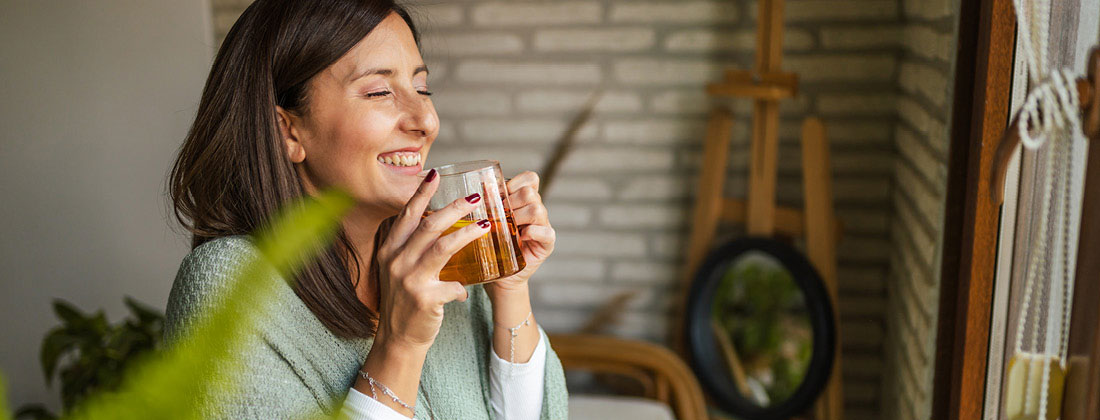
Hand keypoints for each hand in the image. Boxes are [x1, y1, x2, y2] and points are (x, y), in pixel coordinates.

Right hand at [373, 169, 490, 350]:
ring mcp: (409, 279)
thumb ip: (413, 248)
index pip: (406, 215)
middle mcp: (396, 261)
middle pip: (428, 226)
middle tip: (475, 197)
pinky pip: (453, 285)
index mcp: (390, 250)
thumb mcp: (400, 270)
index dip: (421, 193)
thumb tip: (441, 224)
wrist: (398, 339)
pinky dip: (462, 286)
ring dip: (467, 234)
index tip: (434, 174)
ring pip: (442, 247)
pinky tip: (468, 288)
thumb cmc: (404, 301)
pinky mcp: (424, 299)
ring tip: (487, 225)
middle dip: (454, 208)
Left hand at [484, 171, 555, 299]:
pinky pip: (546, 232)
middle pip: (530, 193)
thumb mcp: (489, 220)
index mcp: (524, 200)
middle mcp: (537, 210)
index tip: (499, 196)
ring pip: (537, 210)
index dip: (515, 183)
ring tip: (507, 228)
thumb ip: (490, 202)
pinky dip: (532, 232)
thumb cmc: (492, 245)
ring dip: (518, 217)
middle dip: (510, 202)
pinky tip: (521, 238)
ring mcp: (544, 226)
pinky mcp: (546, 244)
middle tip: (498, 216)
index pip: (530, 178)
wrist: (499, 274)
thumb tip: (483, 184)